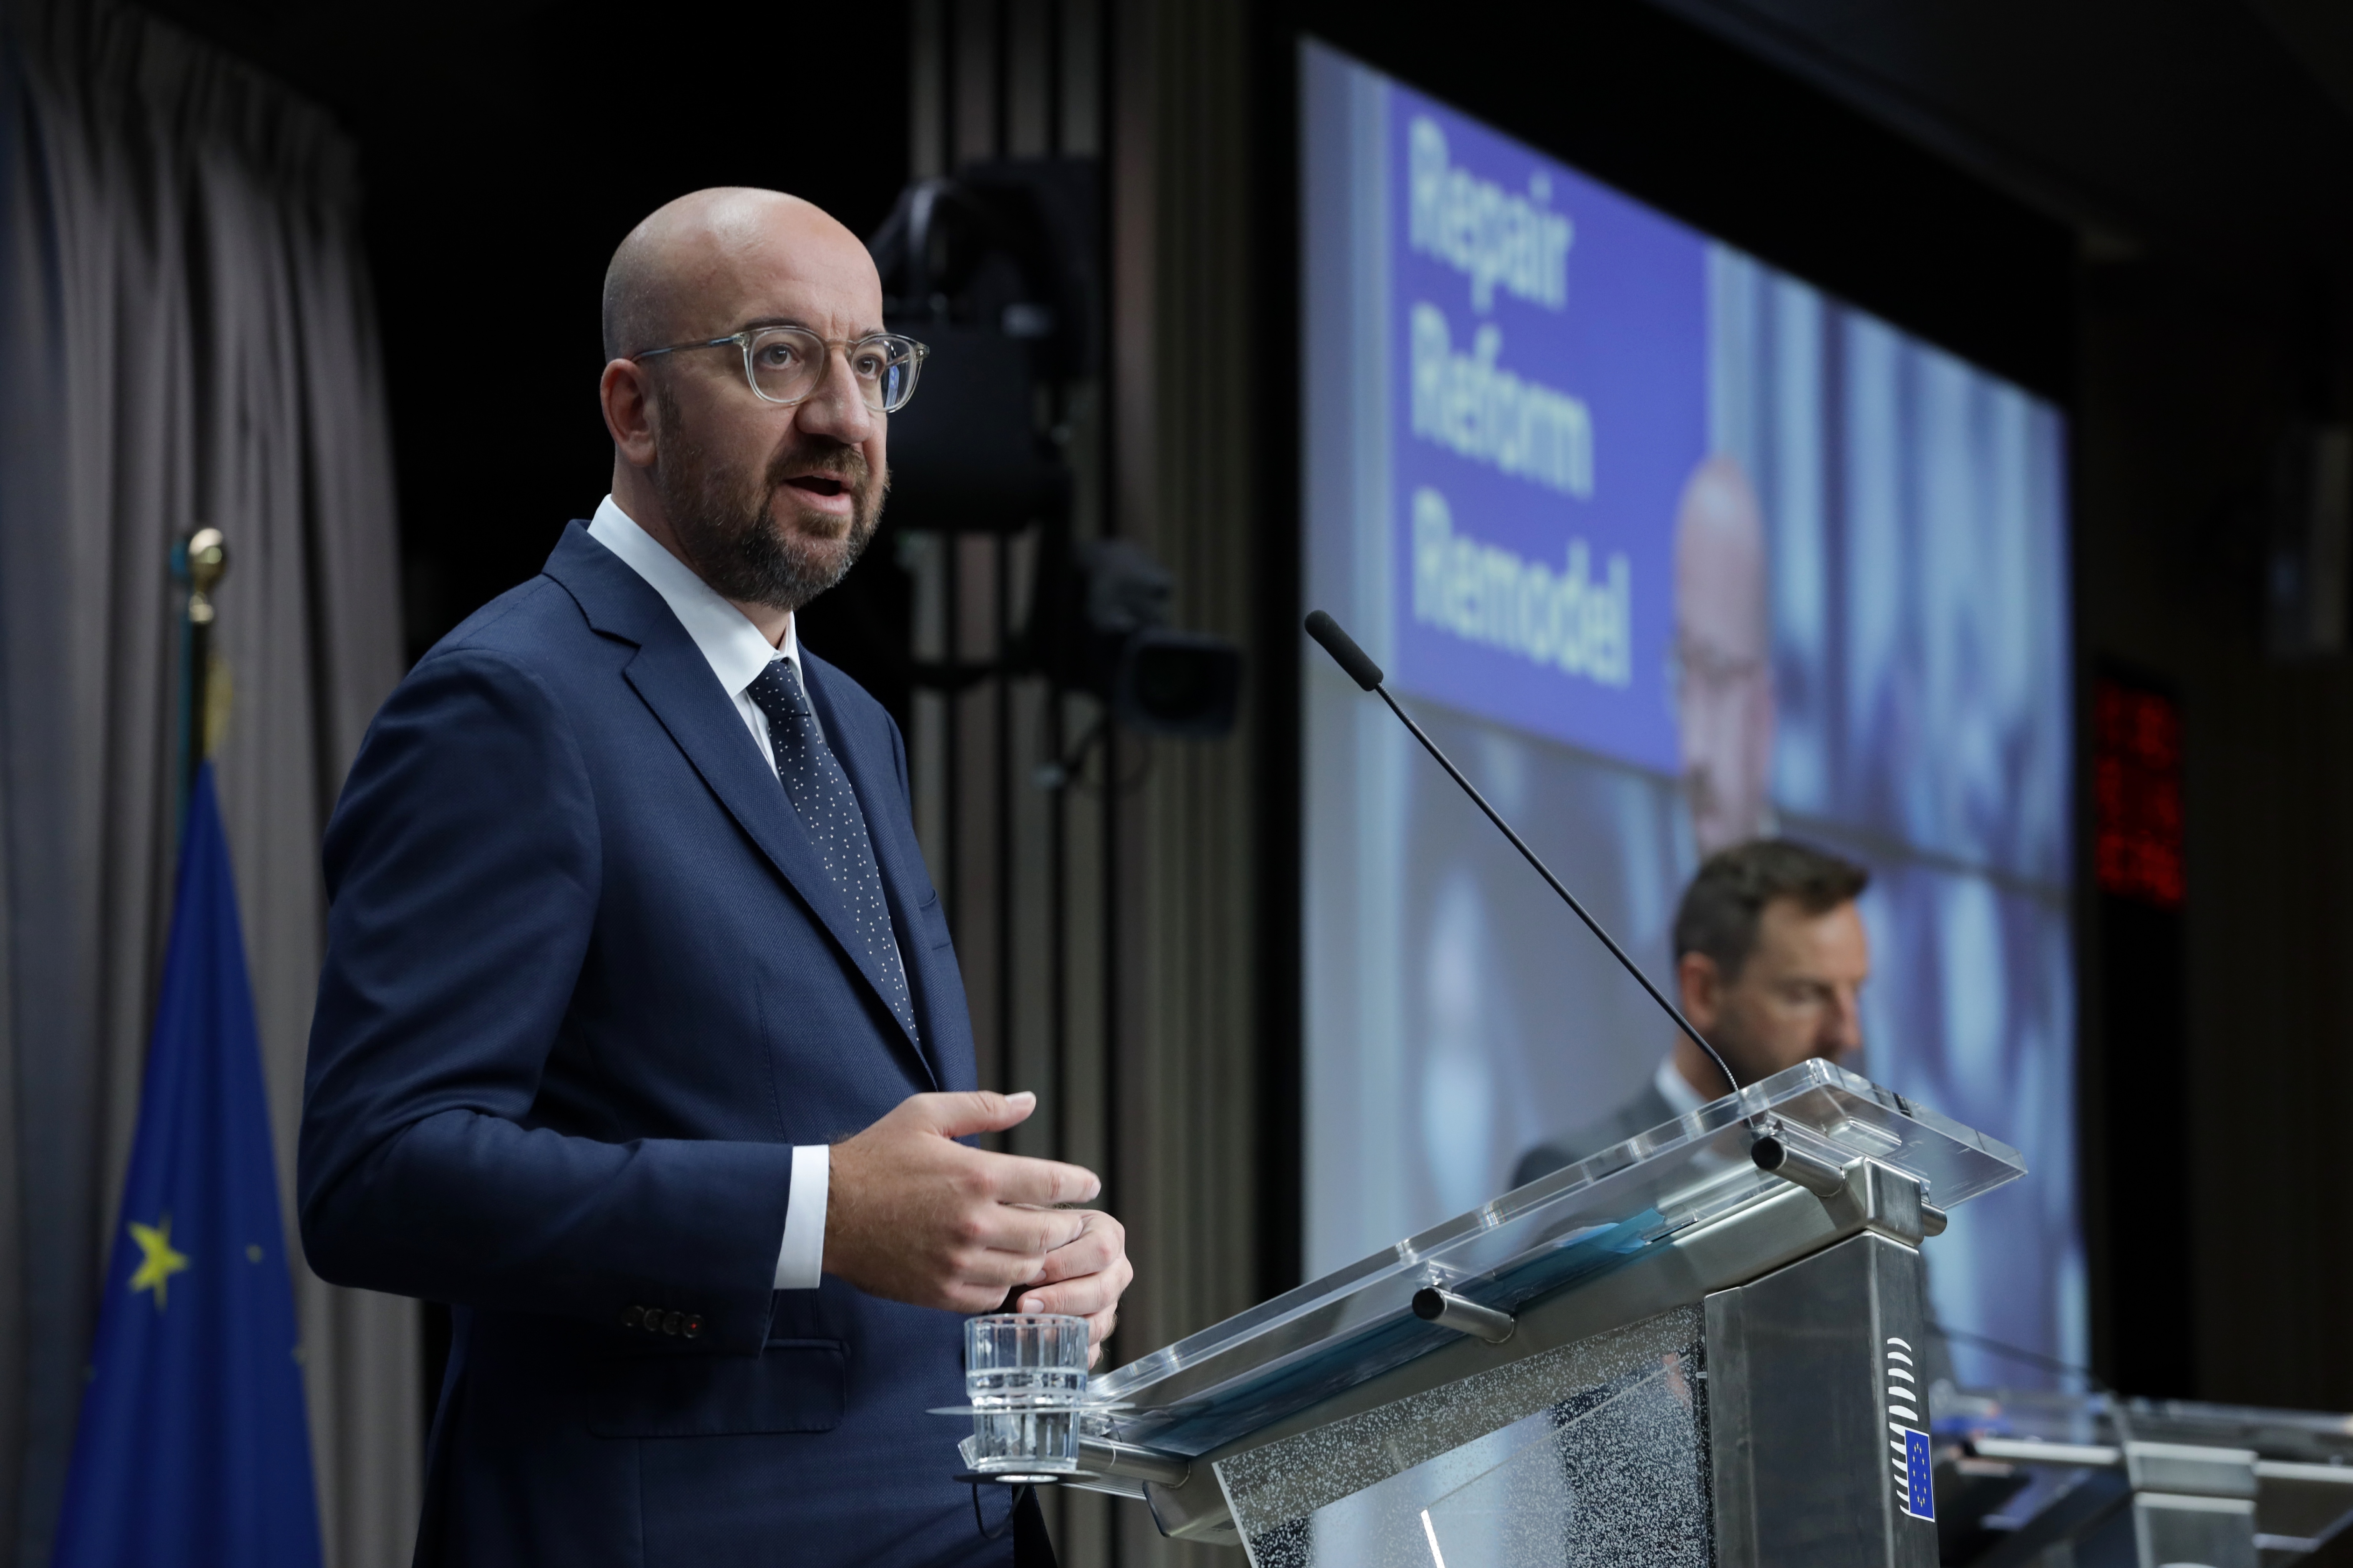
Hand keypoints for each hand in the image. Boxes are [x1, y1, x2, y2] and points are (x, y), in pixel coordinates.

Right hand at [824, 1091, 1102, 1314]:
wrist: (824, 1211)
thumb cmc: (875, 1158)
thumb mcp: (926, 1114)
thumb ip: (983, 1107)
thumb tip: (1029, 1101)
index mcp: (976, 1176)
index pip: (1051, 1184)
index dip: (1078, 1184)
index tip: (1089, 1185)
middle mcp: (974, 1223)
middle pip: (1049, 1233)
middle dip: (1066, 1225)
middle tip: (1070, 1219)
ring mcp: (958, 1263)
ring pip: (1026, 1268)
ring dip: (1039, 1256)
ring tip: (1039, 1243)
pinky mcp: (940, 1292)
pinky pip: (993, 1294)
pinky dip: (1005, 1281)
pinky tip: (1002, 1265)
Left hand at [1006, 1208, 1130, 1366]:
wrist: (1026, 1256)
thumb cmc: (1030, 1237)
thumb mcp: (1034, 1225)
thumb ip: (1034, 1236)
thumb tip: (1027, 1265)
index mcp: (1107, 1235)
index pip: (1100, 1250)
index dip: (1065, 1264)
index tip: (1032, 1273)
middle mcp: (1116, 1269)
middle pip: (1103, 1289)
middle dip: (1061, 1299)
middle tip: (1025, 1305)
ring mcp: (1110, 1303)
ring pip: (1100, 1322)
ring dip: (1064, 1328)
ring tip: (1029, 1326)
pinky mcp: (1097, 1330)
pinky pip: (1092, 1349)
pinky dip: (1068, 1353)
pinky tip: (1044, 1349)